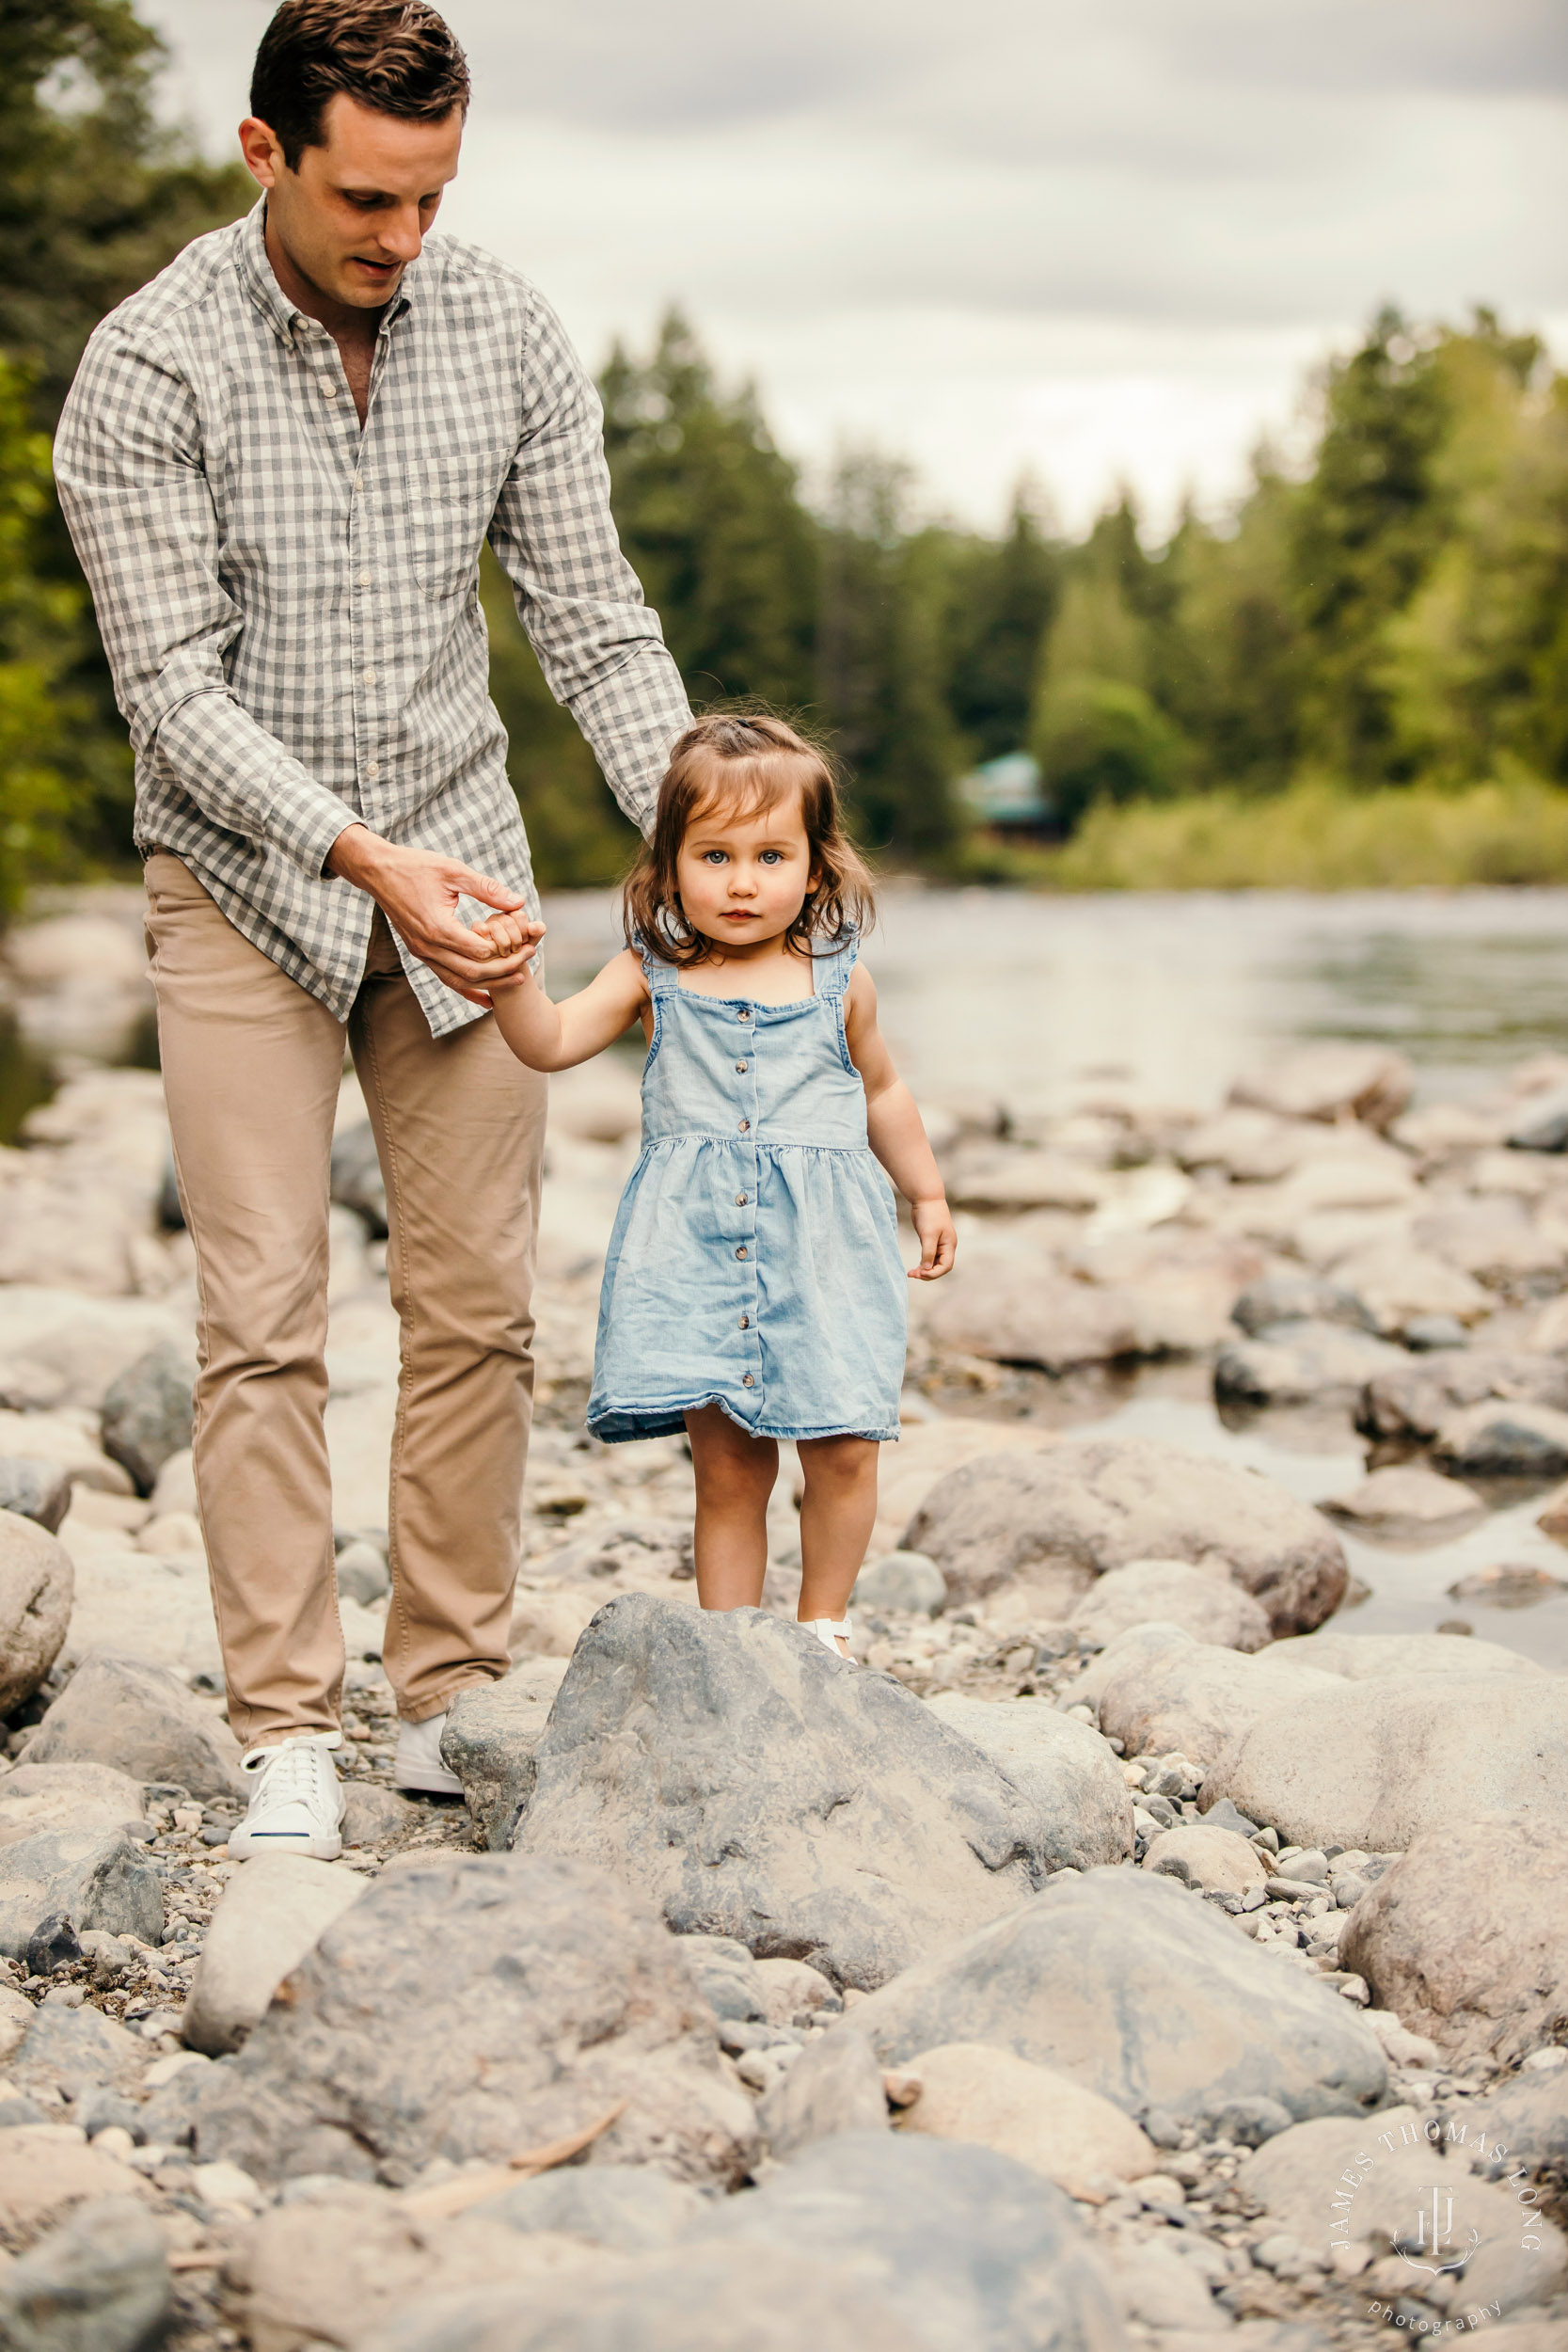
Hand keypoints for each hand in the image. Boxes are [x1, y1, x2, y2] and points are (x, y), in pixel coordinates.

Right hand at [327, 825, 533, 1005]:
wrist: (378, 871)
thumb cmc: (415, 866)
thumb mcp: (453, 871)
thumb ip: (486, 888)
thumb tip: (518, 901)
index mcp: (438, 927)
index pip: (480, 951)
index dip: (507, 950)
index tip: (528, 941)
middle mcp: (428, 946)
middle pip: (473, 971)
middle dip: (505, 969)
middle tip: (530, 958)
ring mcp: (421, 952)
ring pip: (459, 981)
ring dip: (489, 983)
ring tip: (517, 978)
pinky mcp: (419, 952)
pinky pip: (445, 978)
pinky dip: (467, 989)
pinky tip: (487, 996)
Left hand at [909, 1197, 956, 1279]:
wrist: (926, 1198)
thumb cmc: (929, 1215)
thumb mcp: (928, 1235)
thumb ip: (928, 1252)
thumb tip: (926, 1269)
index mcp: (949, 1245)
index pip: (946, 1266)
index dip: (934, 1273)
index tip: (920, 1274)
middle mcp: (946, 1247)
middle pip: (940, 1267)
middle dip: (928, 1273)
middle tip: (913, 1275)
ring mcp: (939, 1244)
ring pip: (933, 1263)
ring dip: (924, 1270)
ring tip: (911, 1273)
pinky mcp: (930, 1241)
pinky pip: (928, 1257)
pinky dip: (922, 1263)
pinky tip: (914, 1267)